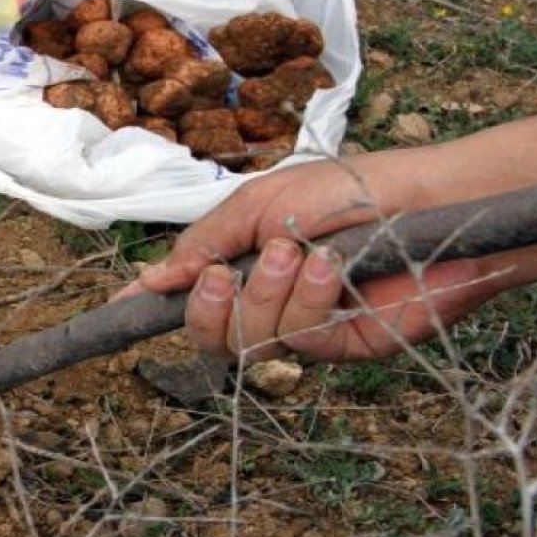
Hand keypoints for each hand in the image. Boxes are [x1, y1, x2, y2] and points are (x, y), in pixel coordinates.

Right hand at [113, 147, 536, 362]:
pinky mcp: (339, 345)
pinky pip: (298, 340)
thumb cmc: (345, 190)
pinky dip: (308, 300)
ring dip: (268, 293)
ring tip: (301, 251)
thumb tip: (151, 279)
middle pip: (206, 336)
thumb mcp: (260, 203)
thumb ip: (204, 242)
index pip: (184, 297)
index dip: (148, 308)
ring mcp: (300, 327)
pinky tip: (330, 266)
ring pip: (248, 341)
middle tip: (227, 272)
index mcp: (239, 265)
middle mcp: (263, 301)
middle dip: (208, 305)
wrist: (422, 202)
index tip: (114, 312)